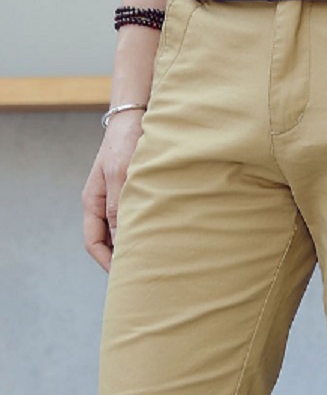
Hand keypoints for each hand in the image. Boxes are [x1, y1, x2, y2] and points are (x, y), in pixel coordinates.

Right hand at [81, 111, 144, 271]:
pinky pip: (138, 219)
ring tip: (157, 260)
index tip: (124, 276)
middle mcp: (105, 204)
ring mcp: (120, 200)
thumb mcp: (121, 174)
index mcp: (93, 201)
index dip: (107, 262)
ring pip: (125, 232)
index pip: (93, 242)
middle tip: (145, 275)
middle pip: (109, 241)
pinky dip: (147, 231)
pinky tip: (164, 238)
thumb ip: (119, 206)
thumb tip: (121, 239)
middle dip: (123, 259)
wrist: (139, 117)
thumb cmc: (127, 142)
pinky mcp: (137, 194)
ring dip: (137, 245)